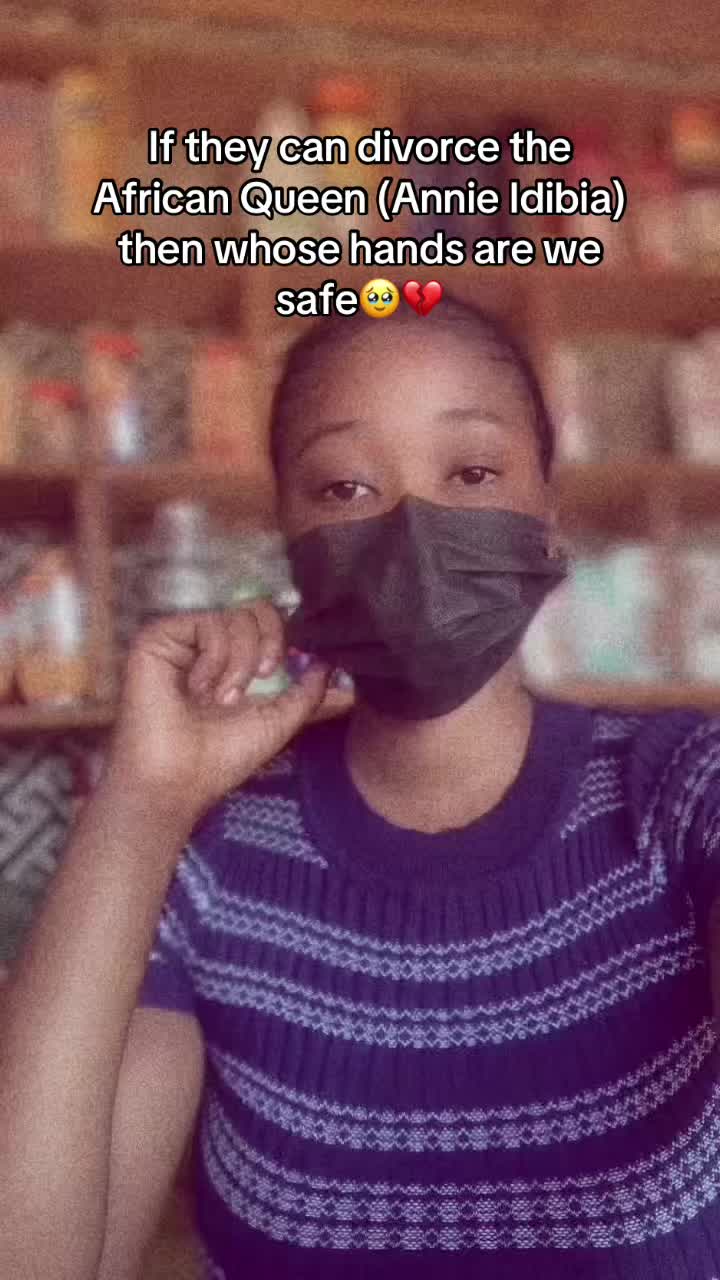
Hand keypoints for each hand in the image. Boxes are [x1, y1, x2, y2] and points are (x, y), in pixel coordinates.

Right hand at [104, 602, 328, 821]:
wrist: (178, 780)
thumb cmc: (222, 757)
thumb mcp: (279, 721)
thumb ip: (309, 693)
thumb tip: (332, 667)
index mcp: (236, 661)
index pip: (268, 622)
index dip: (283, 638)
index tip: (284, 672)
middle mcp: (210, 646)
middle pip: (256, 608)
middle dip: (270, 642)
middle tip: (263, 676)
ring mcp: (184, 639)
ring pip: (236, 615)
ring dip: (241, 662)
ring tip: (222, 698)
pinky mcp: (159, 637)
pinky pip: (208, 622)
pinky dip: (214, 658)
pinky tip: (198, 689)